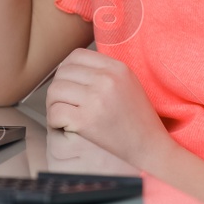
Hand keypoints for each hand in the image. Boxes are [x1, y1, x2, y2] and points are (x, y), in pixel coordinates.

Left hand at [45, 47, 169, 170]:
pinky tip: (63, 126)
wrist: (150, 148)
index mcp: (117, 68)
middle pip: (63, 72)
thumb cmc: (137, 119)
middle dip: (58, 89)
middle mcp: (106, 80)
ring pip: (55, 91)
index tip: (69, 84)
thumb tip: (69, 66)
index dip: (66, 69)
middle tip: (62, 103)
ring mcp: (96, 99)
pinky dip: (54, 121)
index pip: (76, 56)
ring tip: (62, 115)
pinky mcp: (86, 120)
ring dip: (53, 104)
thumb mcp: (128, 83)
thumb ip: (104, 71)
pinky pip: (55, 113)